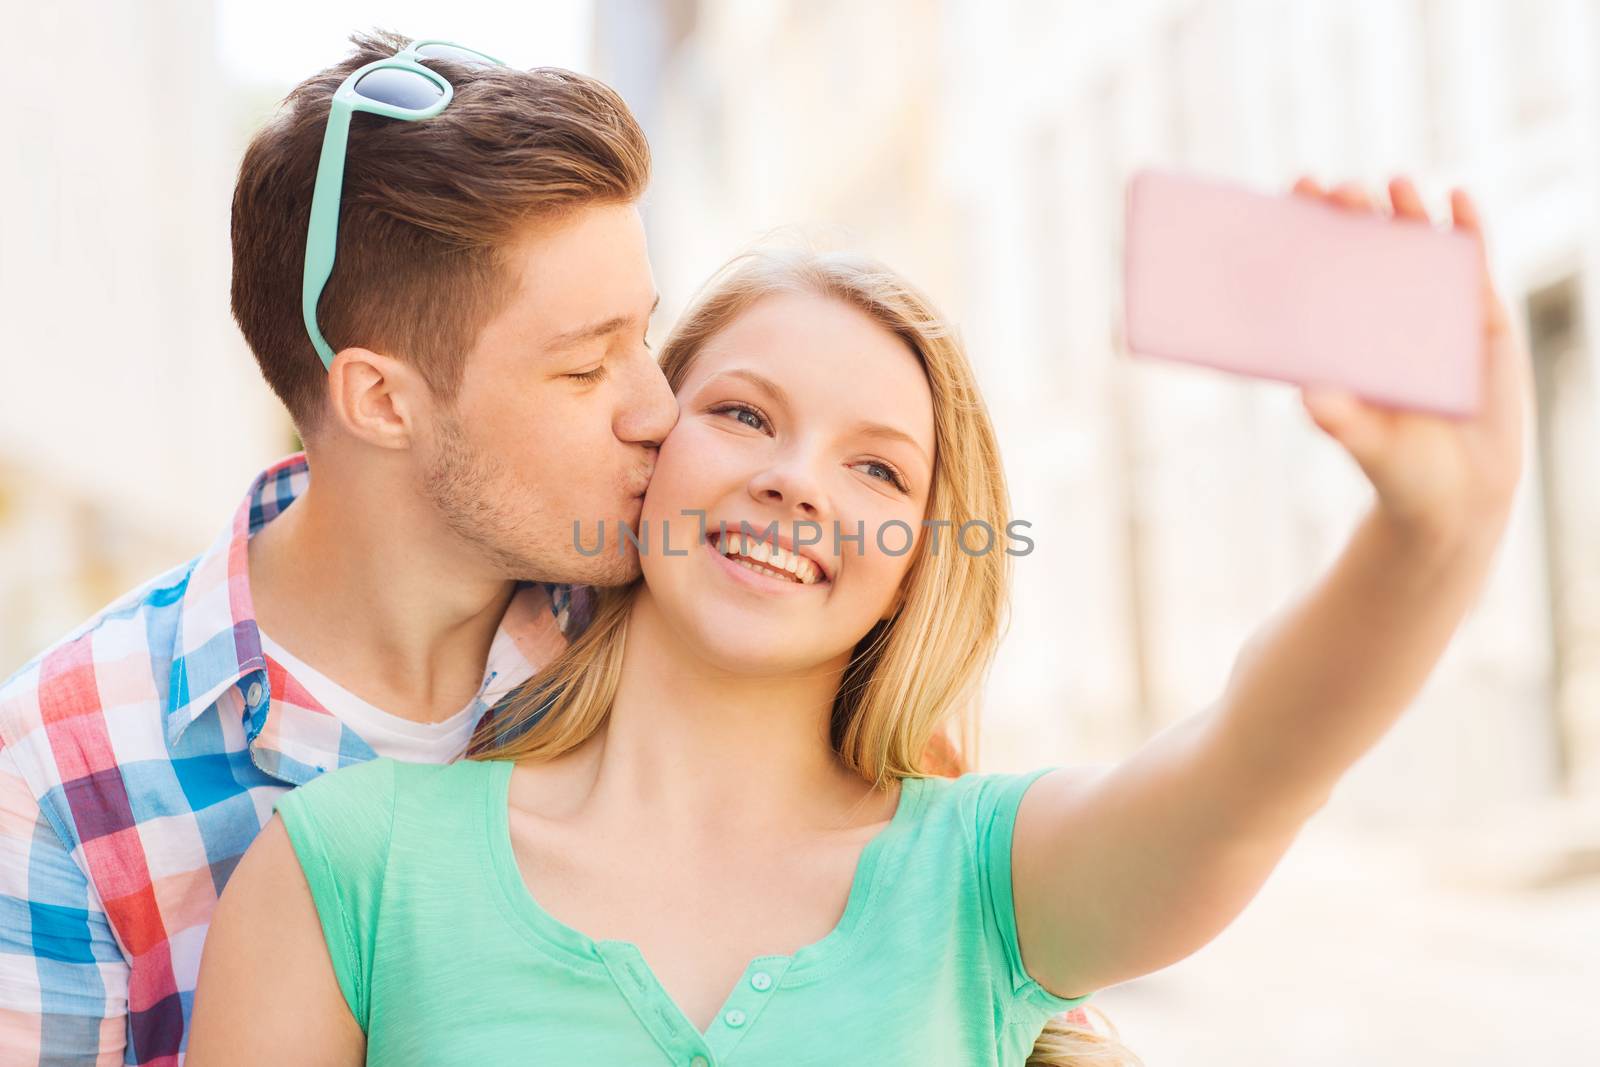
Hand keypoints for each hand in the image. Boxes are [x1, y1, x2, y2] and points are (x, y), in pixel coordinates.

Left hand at [1291, 175, 1530, 546]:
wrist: (1460, 496)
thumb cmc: (1399, 469)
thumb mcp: (1369, 445)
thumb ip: (1342, 422)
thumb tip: (1311, 396)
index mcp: (1344, 338)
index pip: (1318, 274)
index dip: (1307, 235)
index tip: (1292, 200)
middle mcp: (1384, 316)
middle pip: (1366, 250)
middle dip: (1353, 215)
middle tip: (1339, 189)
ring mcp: (1433, 312)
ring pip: (1419, 249)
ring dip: (1406, 213)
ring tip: (1393, 184)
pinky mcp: (1479, 319)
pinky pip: (1472, 266)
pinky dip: (1466, 231)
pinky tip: (1457, 199)